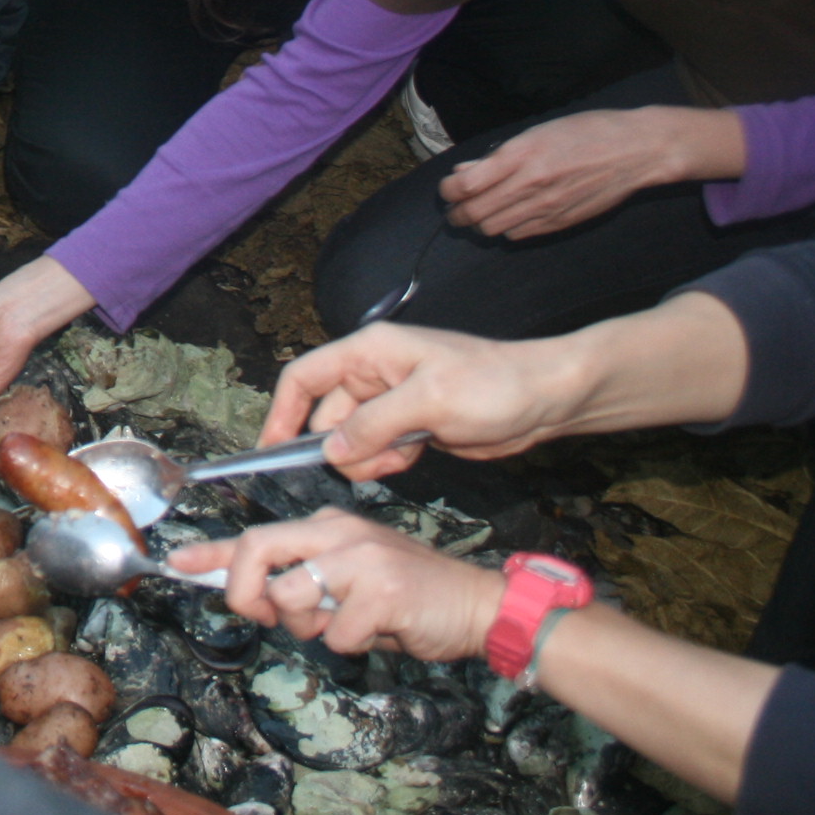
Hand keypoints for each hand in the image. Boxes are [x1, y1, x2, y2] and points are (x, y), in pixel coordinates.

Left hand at [179, 507, 504, 661]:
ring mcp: (360, 558)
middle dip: (244, 591)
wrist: (475, 605)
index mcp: (327, 528)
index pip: (255, 535)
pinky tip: (378, 630)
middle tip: (264, 615)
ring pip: (290, 599)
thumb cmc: (407, 598)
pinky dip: (351, 644)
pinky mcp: (382, 590)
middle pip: (256, 550)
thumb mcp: (347, 581)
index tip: (176, 563)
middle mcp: (338, 533)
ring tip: (345, 621)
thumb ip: (301, 583)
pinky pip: (335, 634)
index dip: (211, 553)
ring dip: (309, 626)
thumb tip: (247, 597)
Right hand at [263, 325, 589, 481]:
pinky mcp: (409, 426)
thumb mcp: (429, 401)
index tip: (270, 451)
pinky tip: (413, 459)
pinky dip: (386, 462)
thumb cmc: (492, 385)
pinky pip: (377, 451)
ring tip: (402, 458)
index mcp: (369, 352)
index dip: (282, 412)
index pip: (304, 377)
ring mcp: (391, 402)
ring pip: (350, 440)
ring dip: (367, 459)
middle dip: (340, 447)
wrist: (545, 400)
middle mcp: (373, 374)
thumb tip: (329, 450)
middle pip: (325, 416)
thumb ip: (373, 425)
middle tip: (373, 463)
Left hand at [440, 105, 742, 239]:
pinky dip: (505, 229)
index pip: (465, 186)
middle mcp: (530, 185)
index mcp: (520, 156)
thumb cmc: (587, 132)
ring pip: (493, 230)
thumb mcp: (537, 133)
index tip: (448, 187)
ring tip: (479, 212)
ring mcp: (546, 208)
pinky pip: (518, 236)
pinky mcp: (560, 224)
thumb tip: (463, 173)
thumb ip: (498, 157)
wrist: (636, 151)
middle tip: (454, 207)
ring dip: (479, 224)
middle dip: (456, 213)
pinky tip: (508, 216)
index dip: (448, 190)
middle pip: (474, 215)